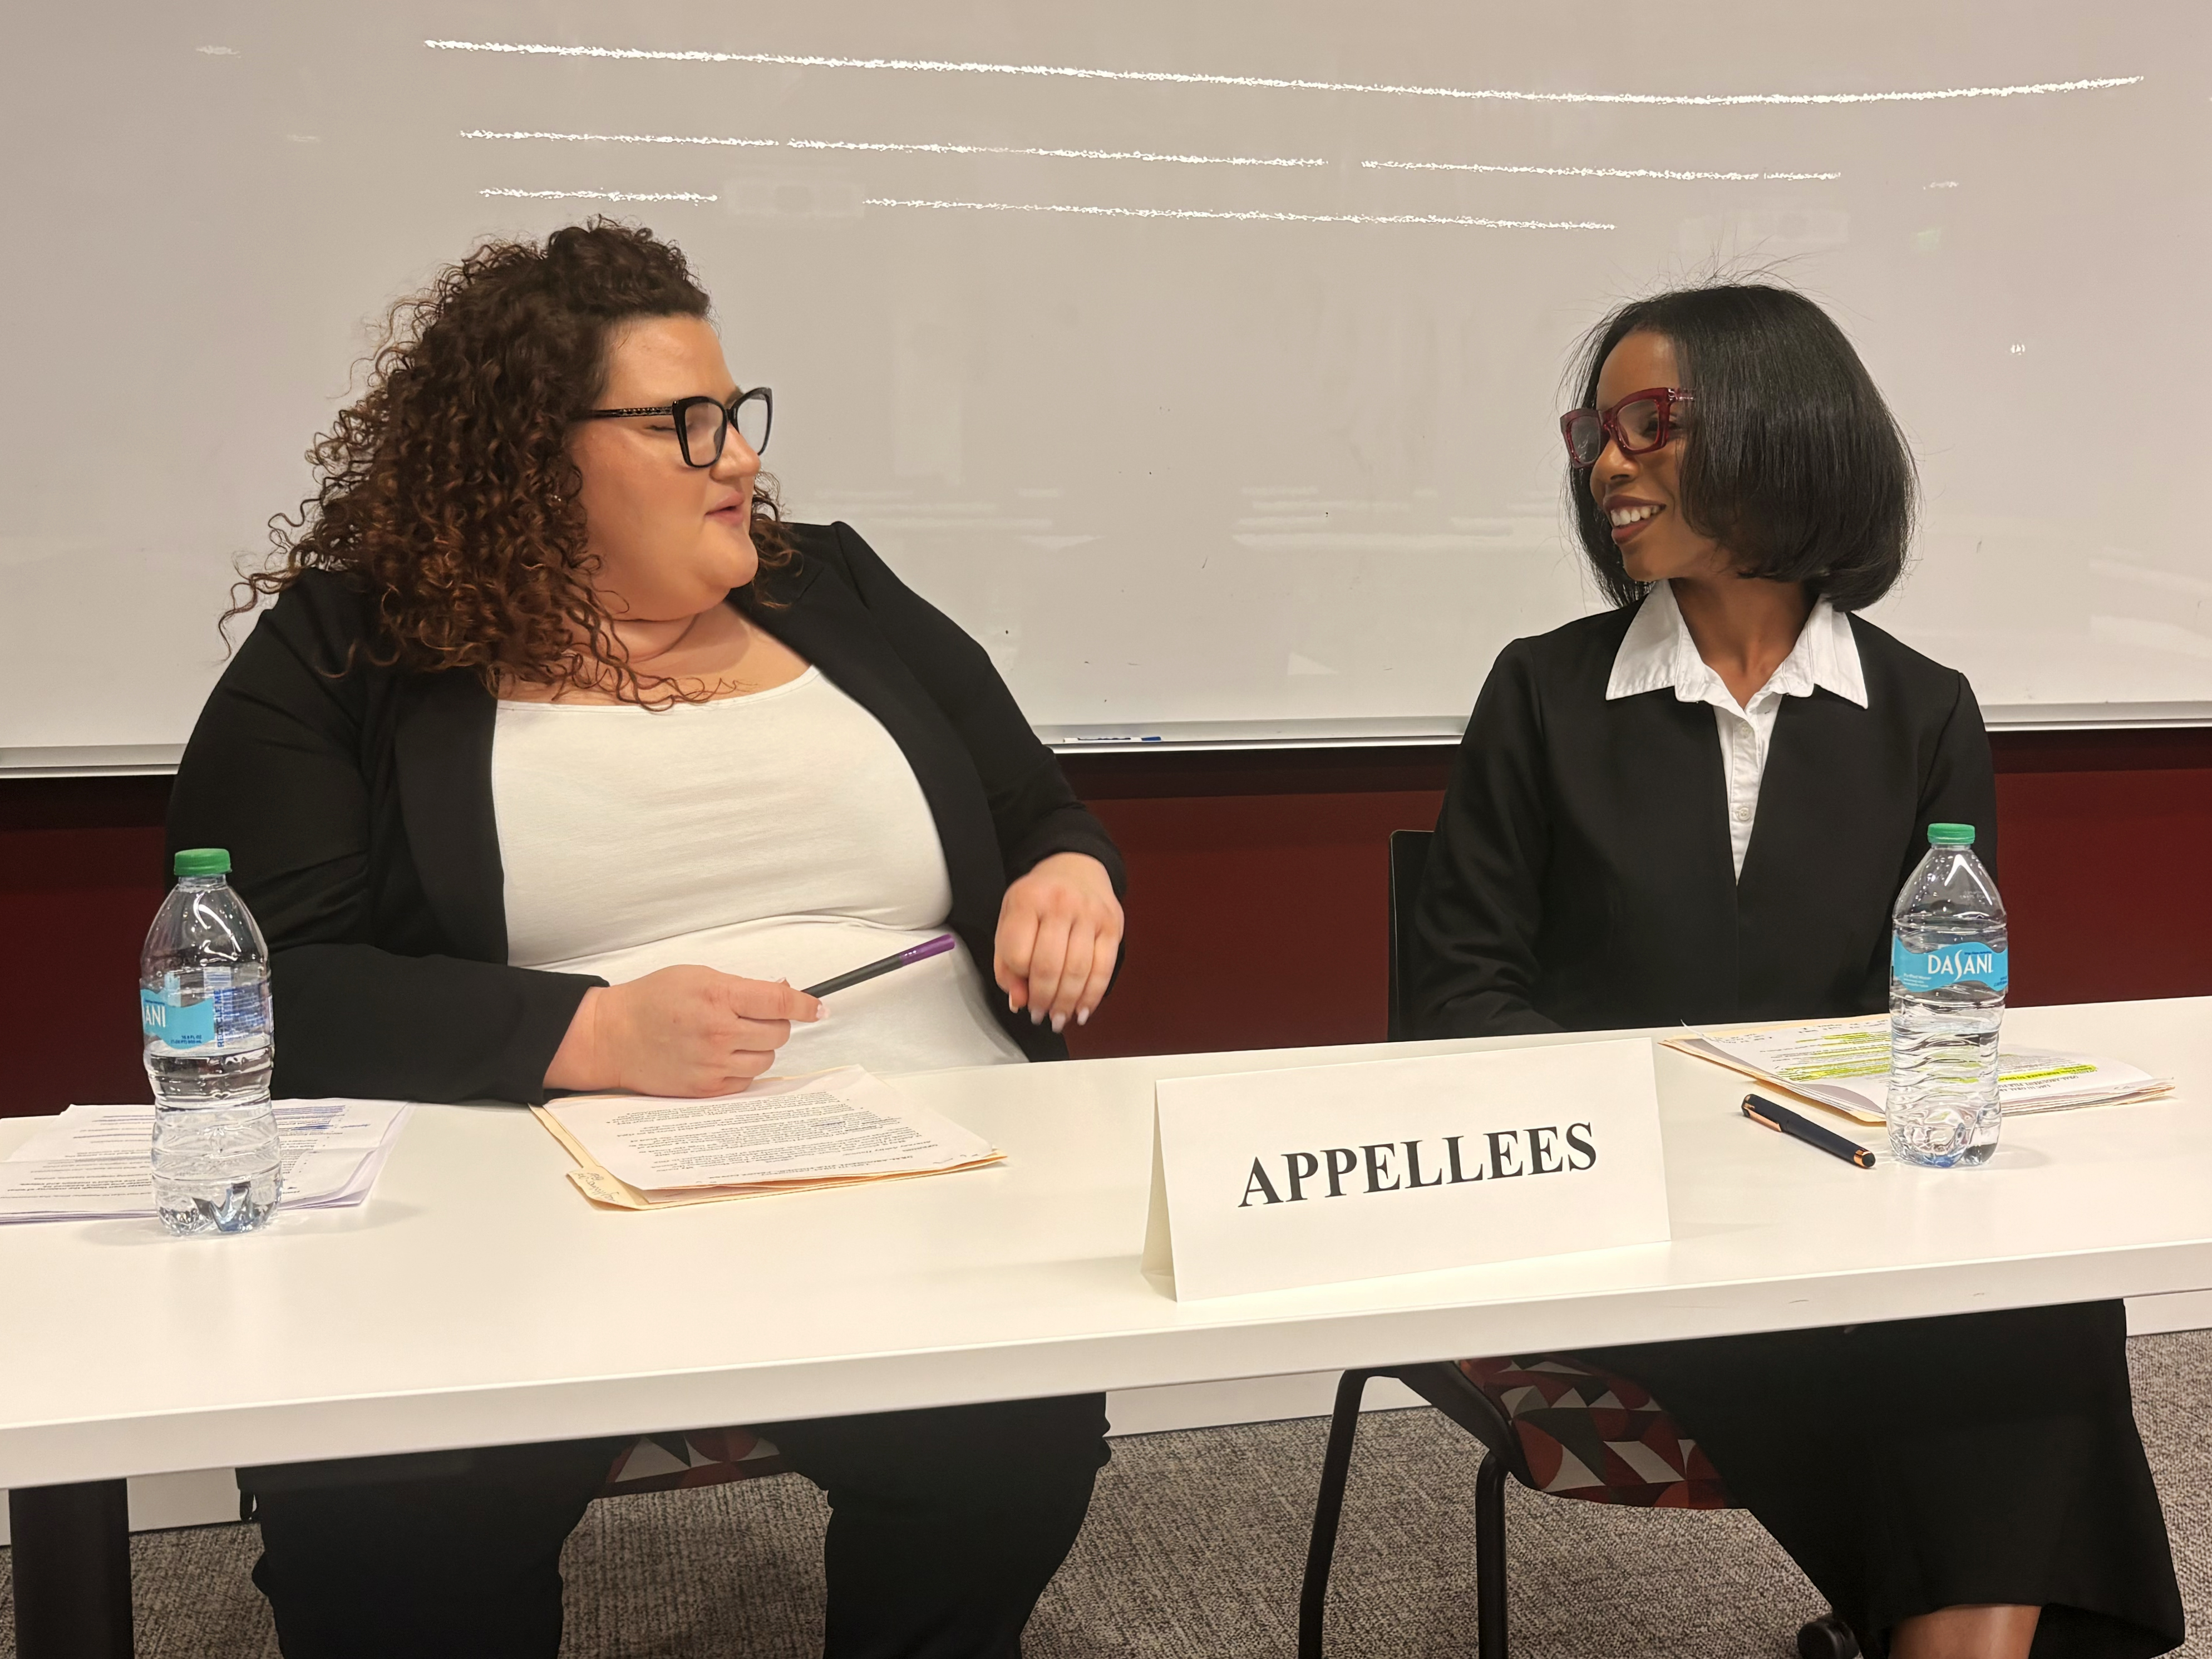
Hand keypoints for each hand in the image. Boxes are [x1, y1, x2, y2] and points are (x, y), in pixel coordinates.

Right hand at [544, 966, 822, 1096]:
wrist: (613, 1036)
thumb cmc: (651, 1001)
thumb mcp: (697, 975)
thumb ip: (741, 985)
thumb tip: (781, 991)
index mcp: (718, 995)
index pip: (780, 1002)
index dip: (806, 1004)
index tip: (817, 1007)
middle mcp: (718, 1031)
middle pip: (779, 1032)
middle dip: (774, 1022)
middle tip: (753, 1016)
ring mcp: (713, 1063)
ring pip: (767, 1058)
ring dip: (760, 1047)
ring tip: (733, 1036)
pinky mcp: (707, 1088)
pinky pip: (746, 1081)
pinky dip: (743, 1068)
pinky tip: (722, 1055)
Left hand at [994, 852, 1122, 1034]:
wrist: (1075, 867)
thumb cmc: (1039, 899)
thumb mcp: (1010, 920)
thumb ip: (1006, 963)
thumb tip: (1019, 1001)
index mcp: (1027, 900)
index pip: (1017, 954)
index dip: (1017, 980)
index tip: (1020, 993)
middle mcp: (1060, 903)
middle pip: (1049, 967)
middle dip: (1043, 1000)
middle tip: (1040, 1016)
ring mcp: (1090, 913)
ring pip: (1078, 972)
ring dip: (1067, 1003)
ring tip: (1059, 1019)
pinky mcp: (1112, 925)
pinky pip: (1104, 969)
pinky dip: (1092, 996)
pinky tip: (1082, 1010)